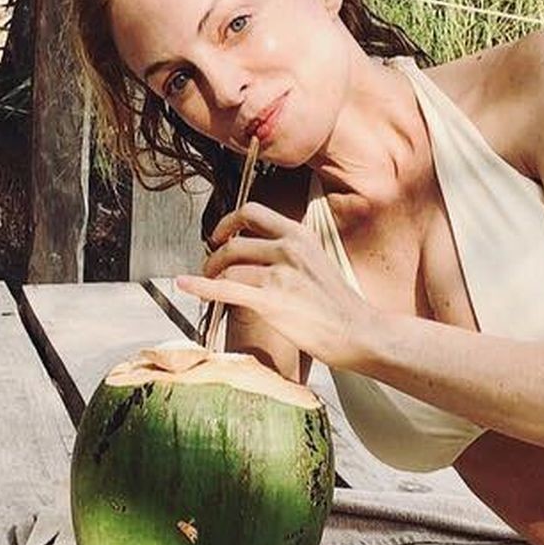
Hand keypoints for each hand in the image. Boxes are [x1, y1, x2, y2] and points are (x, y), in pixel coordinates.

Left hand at [175, 201, 375, 367]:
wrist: (358, 331)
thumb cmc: (338, 305)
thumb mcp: (317, 260)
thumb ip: (291, 250)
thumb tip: (260, 249)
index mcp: (300, 235)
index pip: (253, 212)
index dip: (229, 221)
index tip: (220, 234)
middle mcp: (289, 248)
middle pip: (234, 242)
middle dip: (215, 254)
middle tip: (210, 266)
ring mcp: (280, 274)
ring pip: (229, 267)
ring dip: (210, 275)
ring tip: (209, 286)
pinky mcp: (271, 301)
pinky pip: (225, 290)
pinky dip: (199, 286)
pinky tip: (185, 285)